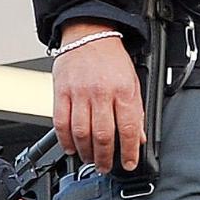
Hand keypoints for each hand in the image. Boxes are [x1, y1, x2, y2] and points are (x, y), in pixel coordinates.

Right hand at [52, 26, 144, 171]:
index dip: (129, 151)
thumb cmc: (111, 58)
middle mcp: (101, 93)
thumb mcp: (132, 81)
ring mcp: (79, 93)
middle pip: (103, 135)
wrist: (89, 33)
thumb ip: (136, 110)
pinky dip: (65, 140)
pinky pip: (61, 123)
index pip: (128, 128)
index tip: (129, 163)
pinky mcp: (61, 92)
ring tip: (90, 159)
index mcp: (123, 90)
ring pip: (81, 133)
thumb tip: (138, 137)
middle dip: (105, 157)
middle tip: (105, 166)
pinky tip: (71, 148)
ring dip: (86, 152)